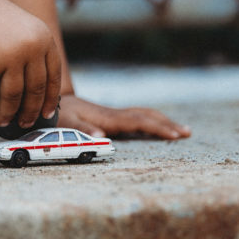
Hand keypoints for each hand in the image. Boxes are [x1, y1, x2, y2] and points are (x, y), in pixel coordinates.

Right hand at [0, 0, 62, 129]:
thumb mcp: (23, 31)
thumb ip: (33, 56)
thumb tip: (36, 98)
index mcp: (44, 39)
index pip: (53, 76)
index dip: (50, 98)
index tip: (47, 114)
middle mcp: (31, 48)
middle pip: (35, 89)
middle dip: (30, 111)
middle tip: (26, 123)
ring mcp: (10, 57)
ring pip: (14, 96)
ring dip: (9, 112)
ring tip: (4, 120)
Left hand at [57, 94, 190, 139]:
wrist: (51, 103)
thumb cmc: (57, 116)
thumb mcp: (65, 122)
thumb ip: (81, 129)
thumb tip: (102, 134)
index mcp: (107, 118)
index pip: (137, 122)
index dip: (156, 128)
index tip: (174, 135)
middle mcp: (114, 115)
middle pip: (146, 117)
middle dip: (167, 124)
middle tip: (188, 133)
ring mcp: (114, 115)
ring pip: (144, 115)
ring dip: (163, 121)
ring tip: (182, 130)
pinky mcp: (111, 117)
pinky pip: (136, 118)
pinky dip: (152, 121)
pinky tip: (158, 127)